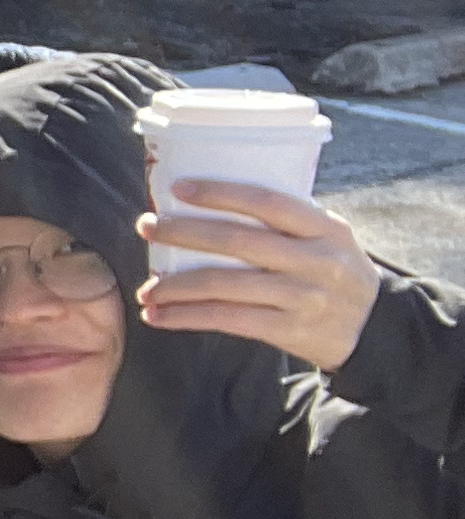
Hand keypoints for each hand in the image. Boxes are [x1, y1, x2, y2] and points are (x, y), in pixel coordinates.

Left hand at [139, 180, 381, 370]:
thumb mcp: (328, 237)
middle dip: (184, 233)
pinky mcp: (290, 330)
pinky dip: (187, 318)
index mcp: (325, 228)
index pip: (268, 201)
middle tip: (146, 227)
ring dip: (175, 286)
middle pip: (238, 241)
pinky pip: (228, 321)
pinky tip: (159, 316)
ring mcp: (304, 297)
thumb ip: (286, 220)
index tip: (178, 188)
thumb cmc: (334, 271)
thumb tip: (210, 196)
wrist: (373, 327)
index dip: (221, 192)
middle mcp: (316, 260)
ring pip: (226, 286)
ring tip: (145, 289)